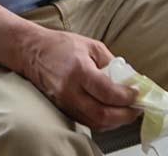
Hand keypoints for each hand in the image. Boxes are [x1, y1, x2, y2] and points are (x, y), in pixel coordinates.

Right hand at [22, 28, 139, 130]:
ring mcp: (65, 102)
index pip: (108, 92)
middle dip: (125, 115)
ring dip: (116, 121)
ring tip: (126, 111)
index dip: (127, 97)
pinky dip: (103, 121)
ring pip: (95, 122)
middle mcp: (70, 90)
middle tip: (136, 108)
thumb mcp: (91, 45)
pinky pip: (87, 122)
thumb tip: (130, 79)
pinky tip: (111, 113)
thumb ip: (112, 62)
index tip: (137, 93)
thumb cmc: (59, 46)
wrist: (31, 51)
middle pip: (103, 114)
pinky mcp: (62, 109)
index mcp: (79, 70)